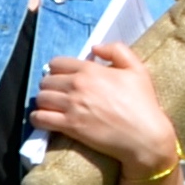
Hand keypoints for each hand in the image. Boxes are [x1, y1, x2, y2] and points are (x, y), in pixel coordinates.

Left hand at [30, 40, 178, 179]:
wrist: (145, 137)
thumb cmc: (144, 104)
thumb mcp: (138, 70)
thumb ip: (117, 50)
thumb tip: (94, 48)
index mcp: (91, 70)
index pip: (57, 63)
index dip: (58, 70)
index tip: (64, 78)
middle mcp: (77, 85)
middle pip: (46, 81)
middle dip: (50, 86)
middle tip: (59, 94)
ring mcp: (72, 106)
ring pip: (41, 99)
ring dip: (44, 102)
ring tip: (52, 107)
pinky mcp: (70, 126)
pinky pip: (40, 119)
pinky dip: (38, 119)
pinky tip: (45, 120)